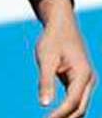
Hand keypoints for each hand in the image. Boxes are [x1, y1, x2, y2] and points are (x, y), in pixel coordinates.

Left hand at [36, 0, 95, 117]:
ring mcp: (87, 81)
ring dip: (67, 115)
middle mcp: (89, 80)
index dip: (59, 114)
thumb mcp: (45, 59)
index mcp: (83, 74)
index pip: (72, 102)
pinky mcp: (80, 81)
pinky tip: (55, 114)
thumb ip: (45, 81)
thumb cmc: (53, 39)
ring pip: (80, 106)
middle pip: (80, 108)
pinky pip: (76, 100)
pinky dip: (67, 109)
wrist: (61, 25)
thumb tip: (44, 104)